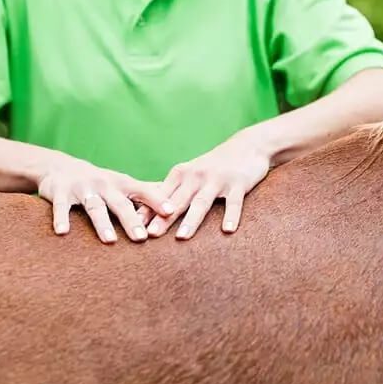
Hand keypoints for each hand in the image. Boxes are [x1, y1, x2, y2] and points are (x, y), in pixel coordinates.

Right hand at [37, 153, 173, 242]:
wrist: (60, 167)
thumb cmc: (100, 182)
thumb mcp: (122, 184)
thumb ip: (145, 192)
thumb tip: (176, 201)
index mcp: (122, 184)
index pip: (143, 192)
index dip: (157, 201)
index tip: (171, 212)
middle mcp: (104, 185)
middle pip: (120, 204)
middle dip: (131, 220)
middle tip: (142, 238)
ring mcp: (82, 188)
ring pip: (94, 207)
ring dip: (102, 223)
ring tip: (110, 240)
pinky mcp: (60, 193)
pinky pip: (61, 207)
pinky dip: (62, 218)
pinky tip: (63, 232)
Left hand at [137, 132, 270, 239]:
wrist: (246, 146)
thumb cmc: (212, 167)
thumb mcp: (190, 175)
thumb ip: (171, 193)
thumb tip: (144, 214)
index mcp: (181, 174)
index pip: (162, 196)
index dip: (148, 210)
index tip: (136, 226)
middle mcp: (196, 176)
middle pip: (178, 200)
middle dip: (164, 218)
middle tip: (151, 234)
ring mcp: (217, 180)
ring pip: (202, 202)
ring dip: (191, 220)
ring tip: (182, 237)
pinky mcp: (238, 184)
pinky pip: (234, 202)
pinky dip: (231, 216)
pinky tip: (227, 230)